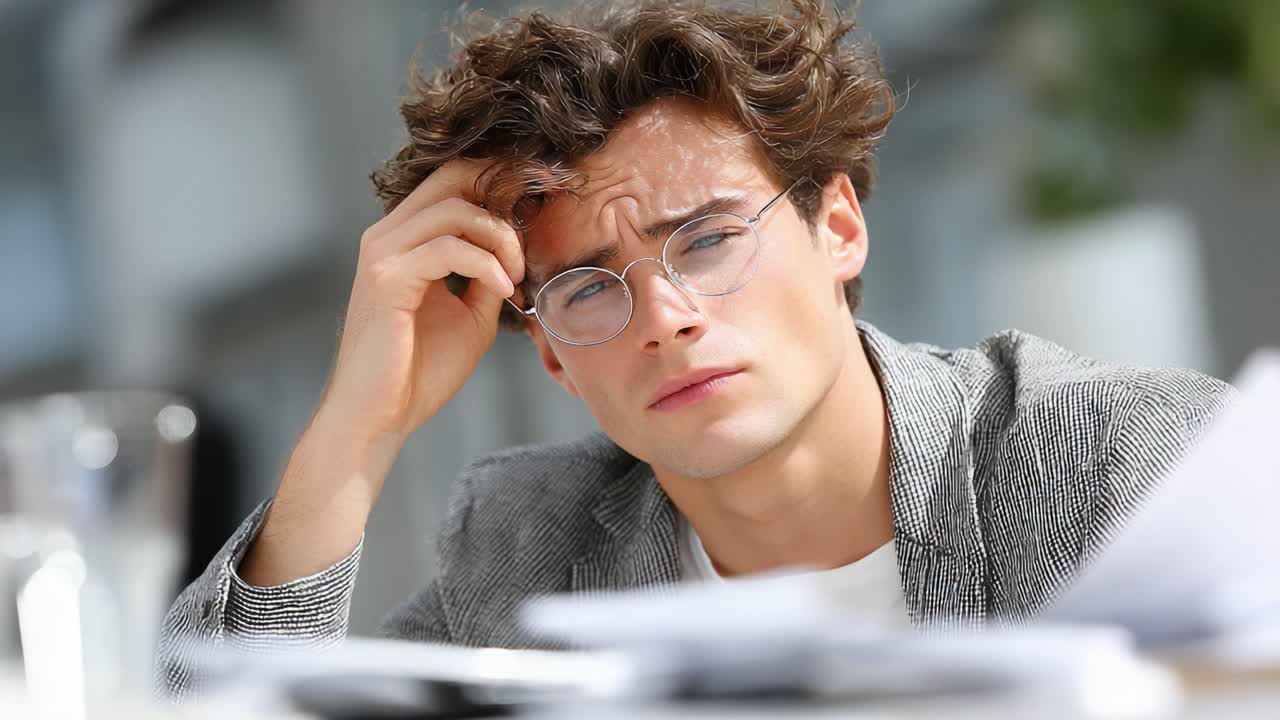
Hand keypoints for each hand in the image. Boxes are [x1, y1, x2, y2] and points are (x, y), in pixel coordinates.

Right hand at [317, 159, 524, 444]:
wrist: (380, 417)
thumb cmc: (419, 372)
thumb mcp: (471, 315)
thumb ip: (490, 276)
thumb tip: (521, 252)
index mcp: (405, 238)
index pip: (453, 180)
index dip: (502, 177)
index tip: (547, 190)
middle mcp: (387, 235)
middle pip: (453, 178)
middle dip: (508, 190)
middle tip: (546, 215)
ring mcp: (382, 252)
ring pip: (455, 210)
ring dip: (501, 239)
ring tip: (516, 278)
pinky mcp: (385, 278)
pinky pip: (448, 248)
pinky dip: (486, 266)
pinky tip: (504, 292)